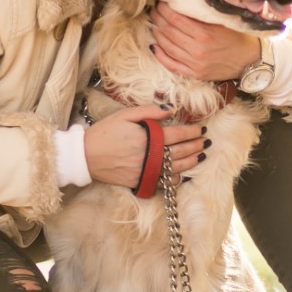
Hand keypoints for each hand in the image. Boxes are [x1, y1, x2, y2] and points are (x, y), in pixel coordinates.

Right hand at [83, 103, 208, 187]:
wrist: (84, 156)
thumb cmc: (104, 132)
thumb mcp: (124, 115)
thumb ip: (149, 110)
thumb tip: (170, 108)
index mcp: (146, 137)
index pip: (177, 134)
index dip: (192, 132)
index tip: (201, 129)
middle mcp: (148, 155)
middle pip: (180, 151)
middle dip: (196, 146)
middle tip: (206, 142)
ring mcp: (145, 171)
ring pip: (175, 168)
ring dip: (191, 162)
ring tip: (201, 156)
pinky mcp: (140, 182)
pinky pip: (163, 183)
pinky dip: (176, 180)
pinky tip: (184, 175)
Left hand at [151, 1, 260, 81]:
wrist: (250, 61)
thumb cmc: (238, 38)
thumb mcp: (223, 22)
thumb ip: (203, 15)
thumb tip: (182, 4)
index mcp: (206, 34)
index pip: (176, 19)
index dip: (164, 10)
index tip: (161, 3)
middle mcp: (199, 50)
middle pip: (169, 31)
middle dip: (158, 19)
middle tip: (153, 11)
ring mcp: (195, 64)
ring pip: (167, 47)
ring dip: (157, 34)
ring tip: (154, 25)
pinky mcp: (195, 74)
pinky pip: (171, 65)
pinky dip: (160, 55)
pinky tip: (155, 46)